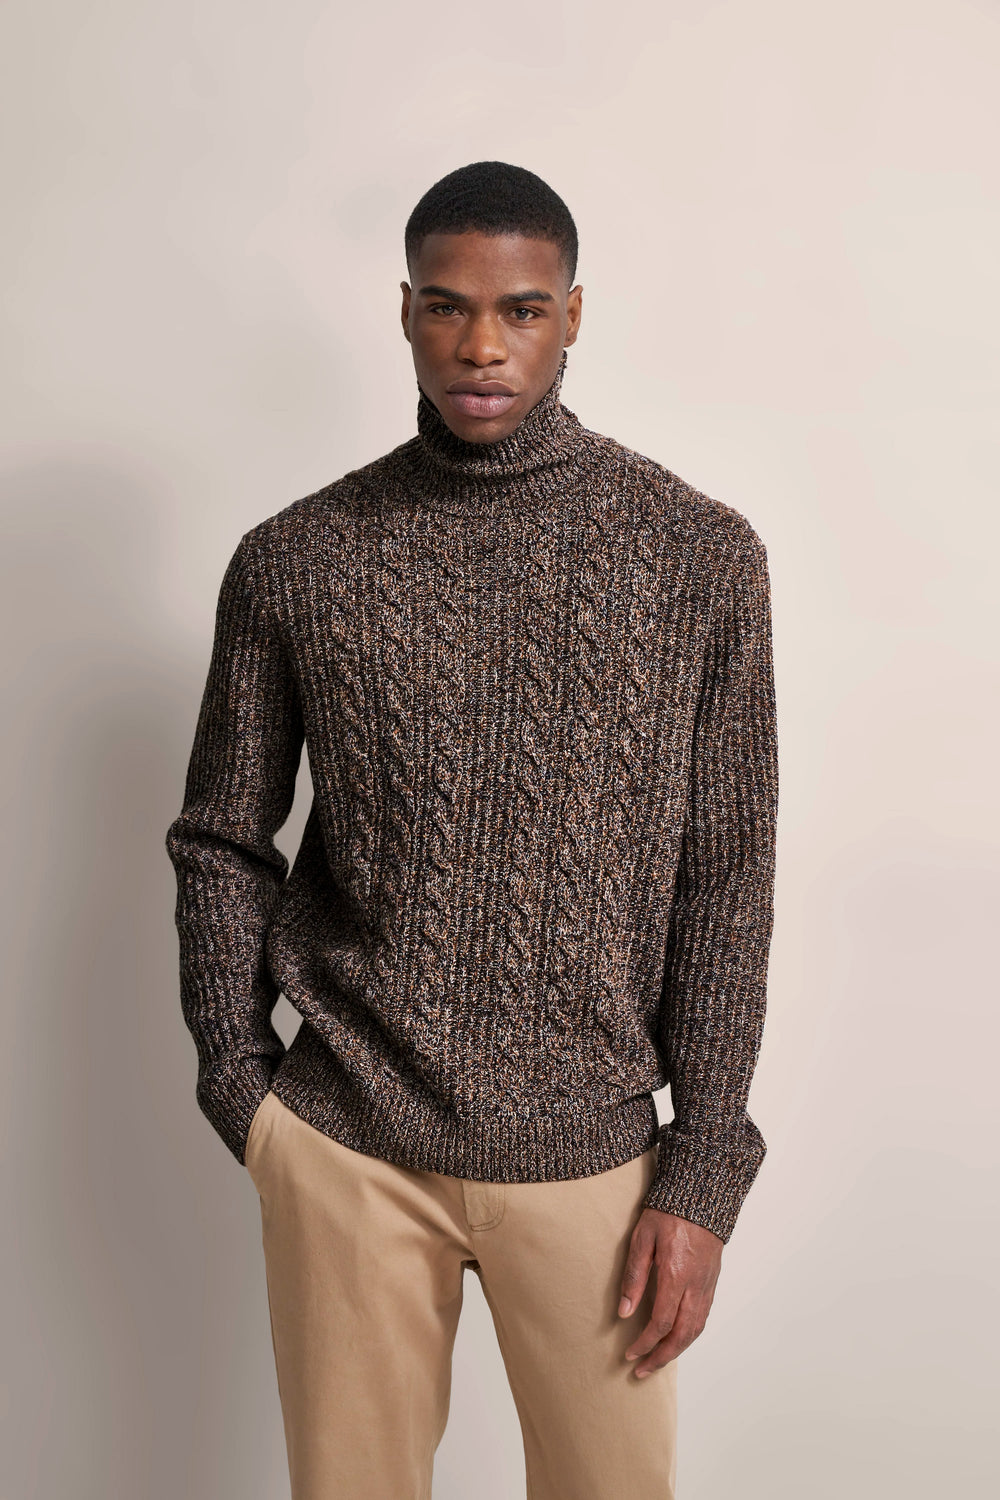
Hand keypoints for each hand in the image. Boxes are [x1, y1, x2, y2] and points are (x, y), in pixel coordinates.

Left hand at [618, 1208, 722, 1376]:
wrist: (701, 1196)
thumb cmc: (667, 1213)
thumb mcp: (643, 1239)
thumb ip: (634, 1276)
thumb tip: (624, 1312)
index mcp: (676, 1275)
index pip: (660, 1323)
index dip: (644, 1343)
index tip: (629, 1354)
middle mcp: (695, 1286)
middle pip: (681, 1335)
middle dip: (661, 1357)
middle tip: (642, 1370)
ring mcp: (707, 1285)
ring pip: (695, 1330)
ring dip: (676, 1350)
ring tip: (657, 1361)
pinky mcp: (712, 1282)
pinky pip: (703, 1318)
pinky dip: (689, 1335)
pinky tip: (677, 1339)